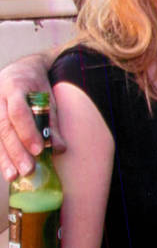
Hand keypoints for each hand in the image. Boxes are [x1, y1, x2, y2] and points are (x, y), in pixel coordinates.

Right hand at [0, 54, 61, 181]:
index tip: (39, 150)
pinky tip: (6, 169)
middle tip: (27, 170)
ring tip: (14, 176)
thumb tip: (59, 148)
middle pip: (4, 128)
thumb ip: (52, 122)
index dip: (28, 132)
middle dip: (16, 151)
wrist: (18, 71)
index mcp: (15, 87)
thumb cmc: (36, 87)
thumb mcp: (48, 98)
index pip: (19, 112)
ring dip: (4, 158)